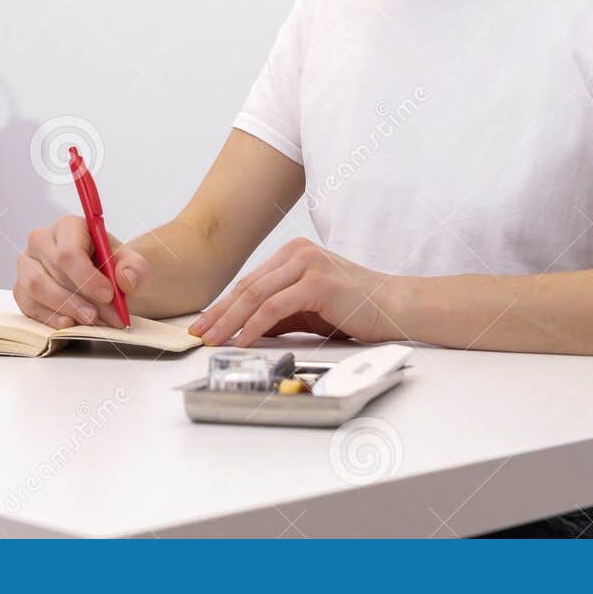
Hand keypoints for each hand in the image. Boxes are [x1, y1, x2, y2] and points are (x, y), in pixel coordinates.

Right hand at [15, 215, 148, 328]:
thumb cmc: (111, 267)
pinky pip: (27, 305)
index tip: (108, 295)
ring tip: (90, 321)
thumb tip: (126, 279)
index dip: (87, 277)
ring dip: (64, 308)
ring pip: (35, 288)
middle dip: (80, 298)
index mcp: (69, 226)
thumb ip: (134, 268)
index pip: (69, 251)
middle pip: (53, 270)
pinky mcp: (21, 288)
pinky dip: (48, 317)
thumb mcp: (131, 264)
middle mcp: (41, 240)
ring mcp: (27, 264)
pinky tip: (68, 323)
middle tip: (103, 317)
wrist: (101, 280)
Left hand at [188, 238, 405, 347]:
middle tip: (198, 333)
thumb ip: (278, 314)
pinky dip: (255, 325)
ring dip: (230, 320)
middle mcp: (297, 253)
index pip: (249, 282)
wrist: (394, 307)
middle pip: (247, 286)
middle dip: (219, 313)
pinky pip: (276, 306)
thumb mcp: (307, 309)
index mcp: (293, 254)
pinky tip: (242, 340)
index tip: (204, 324)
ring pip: (256, 295)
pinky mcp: (318, 282)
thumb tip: (243, 330)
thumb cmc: (354, 308)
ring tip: (214, 340)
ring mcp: (308, 265)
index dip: (222, 305)